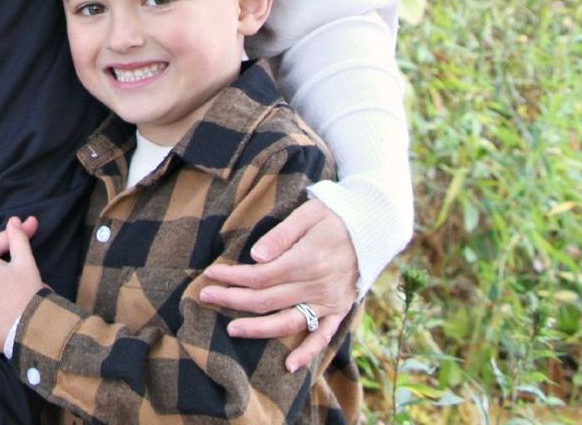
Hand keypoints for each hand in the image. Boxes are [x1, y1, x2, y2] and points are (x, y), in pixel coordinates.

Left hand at [198, 199, 356, 370]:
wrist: (375, 228)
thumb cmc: (335, 216)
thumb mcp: (308, 214)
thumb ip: (281, 235)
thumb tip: (256, 256)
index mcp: (306, 261)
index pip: (260, 275)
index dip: (233, 277)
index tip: (211, 274)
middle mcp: (316, 286)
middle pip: (267, 300)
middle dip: (233, 300)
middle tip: (206, 297)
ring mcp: (328, 301)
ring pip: (288, 322)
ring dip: (258, 329)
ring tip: (231, 329)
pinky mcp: (339, 310)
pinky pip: (323, 336)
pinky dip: (308, 353)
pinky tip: (289, 366)